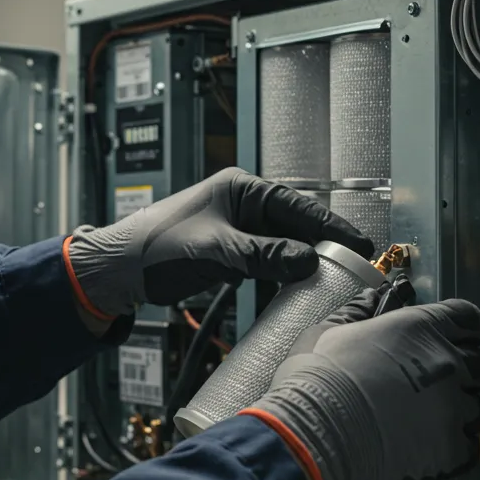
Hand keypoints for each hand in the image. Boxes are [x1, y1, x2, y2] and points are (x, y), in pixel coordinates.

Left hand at [65, 168, 372, 318]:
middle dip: (324, 246)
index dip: (331, 226)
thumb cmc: (156, 246)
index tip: (358, 244)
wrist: (121, 268)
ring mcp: (239, 227)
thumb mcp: (216, 250)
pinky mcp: (232, 251)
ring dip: (303, 263)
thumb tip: (307, 261)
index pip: (298, 205)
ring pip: (284, 245)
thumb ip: (262, 256)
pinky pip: (268, 261)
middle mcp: (244, 203)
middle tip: (355, 266)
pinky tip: (296, 290)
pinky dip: (282, 274)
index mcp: (241, 189)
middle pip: (296, 225)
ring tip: (333, 281)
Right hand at [241, 299, 479, 479]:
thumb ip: (357, 313)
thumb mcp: (328, 332)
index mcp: (421, 328)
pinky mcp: (452, 448)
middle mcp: (447, 362)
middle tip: (436, 386)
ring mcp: (454, 407)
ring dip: (459, 413)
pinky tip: (428, 449)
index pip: (467, 317)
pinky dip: (454, 449)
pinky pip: (469, 447)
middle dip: (465, 373)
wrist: (315, 436)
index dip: (466, 328)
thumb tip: (371, 298)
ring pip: (476, 408)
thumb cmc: (316, 379)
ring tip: (427, 423)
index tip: (460, 337)